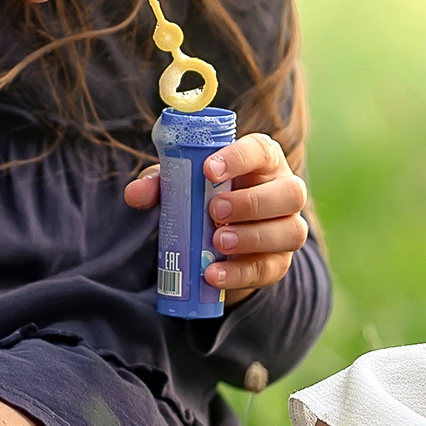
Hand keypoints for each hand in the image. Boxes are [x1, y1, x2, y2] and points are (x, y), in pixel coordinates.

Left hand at [125, 133, 309, 301]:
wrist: (217, 238)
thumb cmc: (203, 196)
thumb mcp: (180, 184)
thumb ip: (159, 184)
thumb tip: (134, 195)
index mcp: (262, 161)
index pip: (261, 150)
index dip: (239, 158)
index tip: (208, 169)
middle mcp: (285, 190)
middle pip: (290, 193)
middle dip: (253, 203)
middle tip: (214, 211)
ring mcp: (287, 228)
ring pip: (291, 232)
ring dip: (253, 237)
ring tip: (217, 242)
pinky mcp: (279, 262)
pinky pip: (270, 269)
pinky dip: (240, 274)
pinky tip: (213, 275)